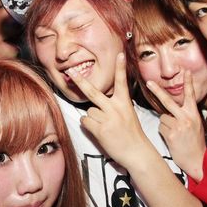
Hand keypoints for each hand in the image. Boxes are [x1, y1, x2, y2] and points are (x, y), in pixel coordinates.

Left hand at [66, 52, 153, 167]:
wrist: (136, 152)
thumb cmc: (131, 133)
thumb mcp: (128, 114)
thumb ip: (114, 106)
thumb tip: (94, 105)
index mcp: (124, 103)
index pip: (122, 82)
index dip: (120, 67)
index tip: (119, 54)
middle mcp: (115, 108)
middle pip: (93, 92)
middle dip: (80, 81)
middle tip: (70, 72)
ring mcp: (107, 119)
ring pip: (88, 111)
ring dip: (93, 118)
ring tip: (105, 126)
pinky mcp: (100, 130)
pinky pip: (85, 121)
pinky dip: (89, 126)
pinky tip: (99, 131)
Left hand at [146, 70, 206, 180]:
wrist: (197, 161)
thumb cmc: (195, 143)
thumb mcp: (196, 126)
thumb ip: (186, 115)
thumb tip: (173, 109)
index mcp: (194, 115)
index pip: (190, 96)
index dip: (188, 83)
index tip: (186, 71)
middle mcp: (186, 118)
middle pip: (168, 101)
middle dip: (157, 91)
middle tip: (149, 82)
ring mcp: (178, 126)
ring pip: (162, 117)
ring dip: (165, 124)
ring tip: (174, 133)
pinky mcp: (170, 135)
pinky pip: (161, 127)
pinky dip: (164, 132)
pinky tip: (172, 139)